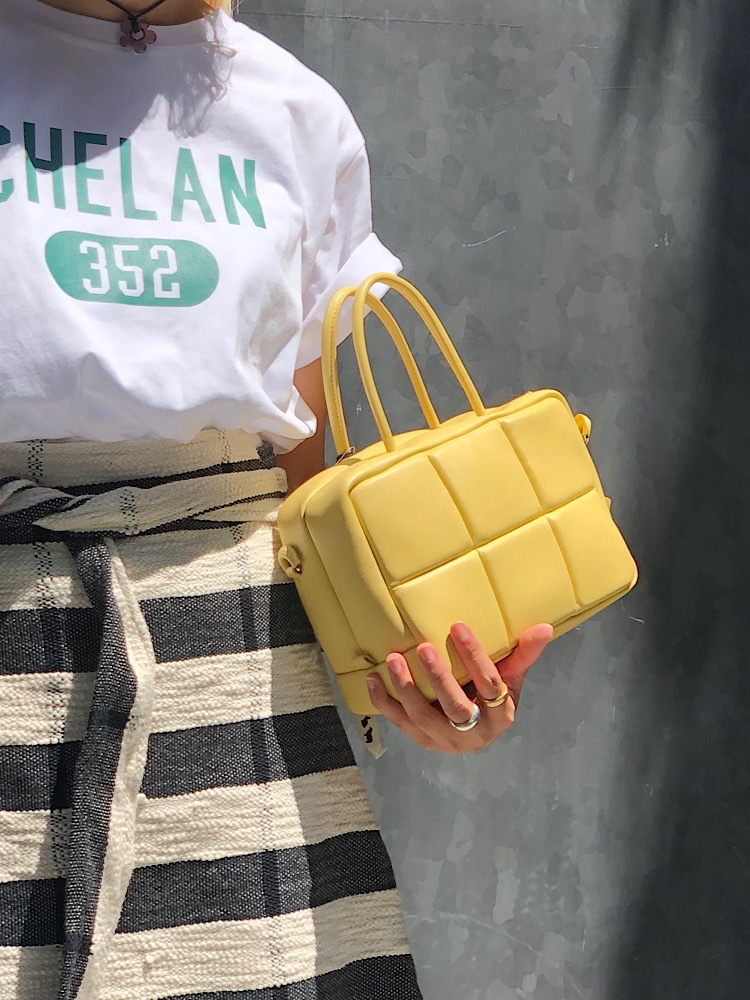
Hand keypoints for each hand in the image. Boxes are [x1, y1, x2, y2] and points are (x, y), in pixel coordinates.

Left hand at [366, 622, 553, 753]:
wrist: (477, 734)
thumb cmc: (493, 698)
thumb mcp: (511, 679)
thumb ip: (523, 654)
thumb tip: (545, 627)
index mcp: (500, 715)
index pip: (490, 685)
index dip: (475, 657)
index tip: (458, 626)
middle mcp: (473, 733)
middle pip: (455, 707)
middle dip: (438, 678)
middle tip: (423, 648)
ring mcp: (445, 740)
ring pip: (423, 717)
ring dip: (406, 689)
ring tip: (393, 660)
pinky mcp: (422, 740)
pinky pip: (400, 723)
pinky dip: (383, 702)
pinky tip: (372, 679)